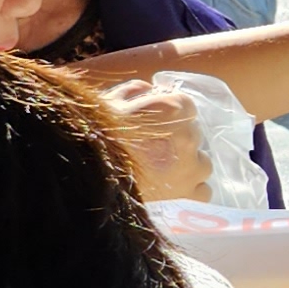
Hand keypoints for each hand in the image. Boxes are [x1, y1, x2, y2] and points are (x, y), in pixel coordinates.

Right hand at [101, 78, 213, 201]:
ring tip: (164, 171)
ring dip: (187, 164)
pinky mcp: (187, 197)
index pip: (185, 105)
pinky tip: (171, 189)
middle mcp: (187, 138)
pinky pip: (202, 191)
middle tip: (153, 146)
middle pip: (194, 134)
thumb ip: (133, 92)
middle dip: (177, 138)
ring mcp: (190, 170)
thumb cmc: (93, 135)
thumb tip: (147, 90)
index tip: (155, 119)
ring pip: (202, 163)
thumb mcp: (108, 102)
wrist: (86, 182)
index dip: (169, 110)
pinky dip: (190, 189)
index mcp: (170, 110)